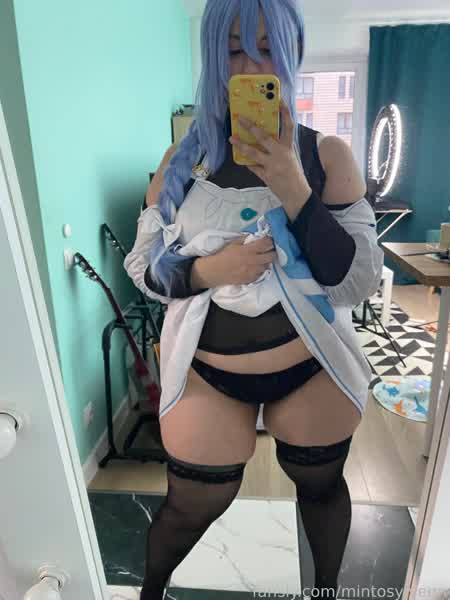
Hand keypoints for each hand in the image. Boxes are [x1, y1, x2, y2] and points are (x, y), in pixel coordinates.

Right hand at [199, 236, 276, 286]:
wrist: (216, 271)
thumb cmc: (224, 256)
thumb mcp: (233, 243)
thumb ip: (245, 239)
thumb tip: (254, 238)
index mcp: (249, 250)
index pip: (266, 244)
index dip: (270, 241)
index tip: (268, 241)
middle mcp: (253, 261)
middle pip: (271, 256)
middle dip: (272, 252)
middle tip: (268, 250)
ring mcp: (253, 271)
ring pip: (267, 266)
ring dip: (265, 262)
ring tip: (260, 260)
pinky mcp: (251, 279)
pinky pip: (261, 274)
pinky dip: (260, 270)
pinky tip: (254, 268)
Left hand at [229, 98, 311, 218]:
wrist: (296, 194)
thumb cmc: (293, 174)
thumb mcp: (290, 157)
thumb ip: (280, 148)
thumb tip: (264, 138)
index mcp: (288, 148)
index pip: (288, 126)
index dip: (285, 113)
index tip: (280, 101)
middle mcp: (280, 154)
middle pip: (263, 137)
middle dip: (250, 126)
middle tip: (240, 118)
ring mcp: (272, 165)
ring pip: (253, 152)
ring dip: (241, 145)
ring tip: (232, 139)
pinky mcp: (266, 176)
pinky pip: (253, 167)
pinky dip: (247, 162)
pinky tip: (241, 158)